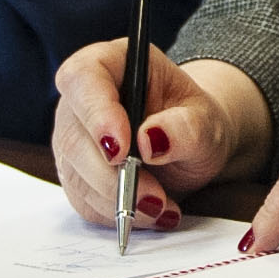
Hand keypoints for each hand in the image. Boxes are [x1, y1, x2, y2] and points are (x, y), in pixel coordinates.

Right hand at [47, 36, 266, 229]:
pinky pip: (84, 201)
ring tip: (163, 207)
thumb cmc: (195, 121)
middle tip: (153, 197)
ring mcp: (72, 139)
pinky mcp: (75, 175)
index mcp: (110, 64)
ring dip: (119, 200)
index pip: (83, 78)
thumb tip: (150, 140)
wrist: (192, 145)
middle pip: (74, 136)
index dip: (96, 114)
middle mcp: (81, 100)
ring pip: (76, 175)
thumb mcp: (206, 120)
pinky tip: (151, 212)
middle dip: (113, 175)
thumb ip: (185, 126)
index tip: (120, 150)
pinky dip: (117, 214)